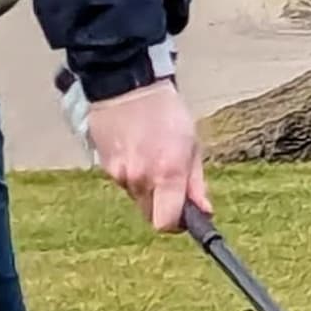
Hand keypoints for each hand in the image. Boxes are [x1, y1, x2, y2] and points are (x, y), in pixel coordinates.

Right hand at [83, 78, 208, 231]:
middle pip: (151, 215)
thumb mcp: (192, 144)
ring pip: (138, 199)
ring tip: (152, 157)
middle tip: (171, 183)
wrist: (128, 86)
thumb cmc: (165, 111)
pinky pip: (125, 183)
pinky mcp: (106, 168)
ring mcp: (121, 174)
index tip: (185, 216)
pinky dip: (133, 175)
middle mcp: (142, 178)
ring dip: (148, 188)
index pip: (166, 223)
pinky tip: (137, 151)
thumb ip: (197, 182)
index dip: (176, 224)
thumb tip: (204, 211)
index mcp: (168, 172)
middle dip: (163, 206)